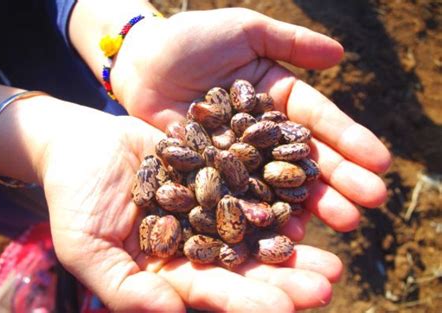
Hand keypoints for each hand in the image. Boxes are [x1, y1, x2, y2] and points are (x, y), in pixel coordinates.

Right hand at [42, 113, 341, 311]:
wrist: (80, 143)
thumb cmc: (74, 196)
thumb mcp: (86, 247)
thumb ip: (125, 288)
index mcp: (169, 270)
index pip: (213, 291)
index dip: (248, 301)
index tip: (288, 309)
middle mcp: (196, 243)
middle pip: (246, 265)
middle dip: (286, 277)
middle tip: (328, 283)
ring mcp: (210, 207)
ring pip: (257, 228)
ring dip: (294, 241)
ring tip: (334, 251)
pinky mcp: (217, 172)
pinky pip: (251, 183)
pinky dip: (278, 192)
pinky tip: (307, 198)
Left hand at [111, 8, 390, 233]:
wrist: (141, 62)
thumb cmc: (191, 40)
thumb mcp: (245, 31)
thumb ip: (290, 43)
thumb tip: (342, 54)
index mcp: (277, 101)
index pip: (318, 122)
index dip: (350, 141)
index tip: (381, 162)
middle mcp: (262, 135)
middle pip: (304, 159)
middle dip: (340, 179)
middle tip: (372, 202)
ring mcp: (237, 159)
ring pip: (278, 184)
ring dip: (312, 204)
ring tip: (345, 222)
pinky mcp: (210, 175)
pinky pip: (239, 196)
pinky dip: (261, 212)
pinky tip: (287, 230)